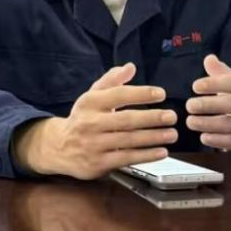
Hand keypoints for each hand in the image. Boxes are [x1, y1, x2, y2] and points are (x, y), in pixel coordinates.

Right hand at [13, 63, 177, 178]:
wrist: (58, 147)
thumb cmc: (83, 118)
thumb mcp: (93, 96)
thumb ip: (112, 80)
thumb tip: (131, 66)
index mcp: (90, 102)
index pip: (119, 95)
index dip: (141, 93)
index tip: (161, 94)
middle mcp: (90, 123)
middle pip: (126, 119)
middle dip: (152, 118)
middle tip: (172, 116)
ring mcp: (93, 144)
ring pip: (129, 140)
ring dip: (153, 137)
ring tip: (171, 134)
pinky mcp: (98, 163)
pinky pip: (126, 158)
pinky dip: (146, 156)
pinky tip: (161, 151)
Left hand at [185, 54, 230, 158]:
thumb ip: (222, 73)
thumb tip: (208, 58)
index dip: (212, 84)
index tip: (195, 87)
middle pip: (229, 104)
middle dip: (207, 105)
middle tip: (189, 105)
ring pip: (229, 124)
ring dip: (207, 124)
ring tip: (190, 121)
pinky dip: (217, 140)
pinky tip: (203, 137)